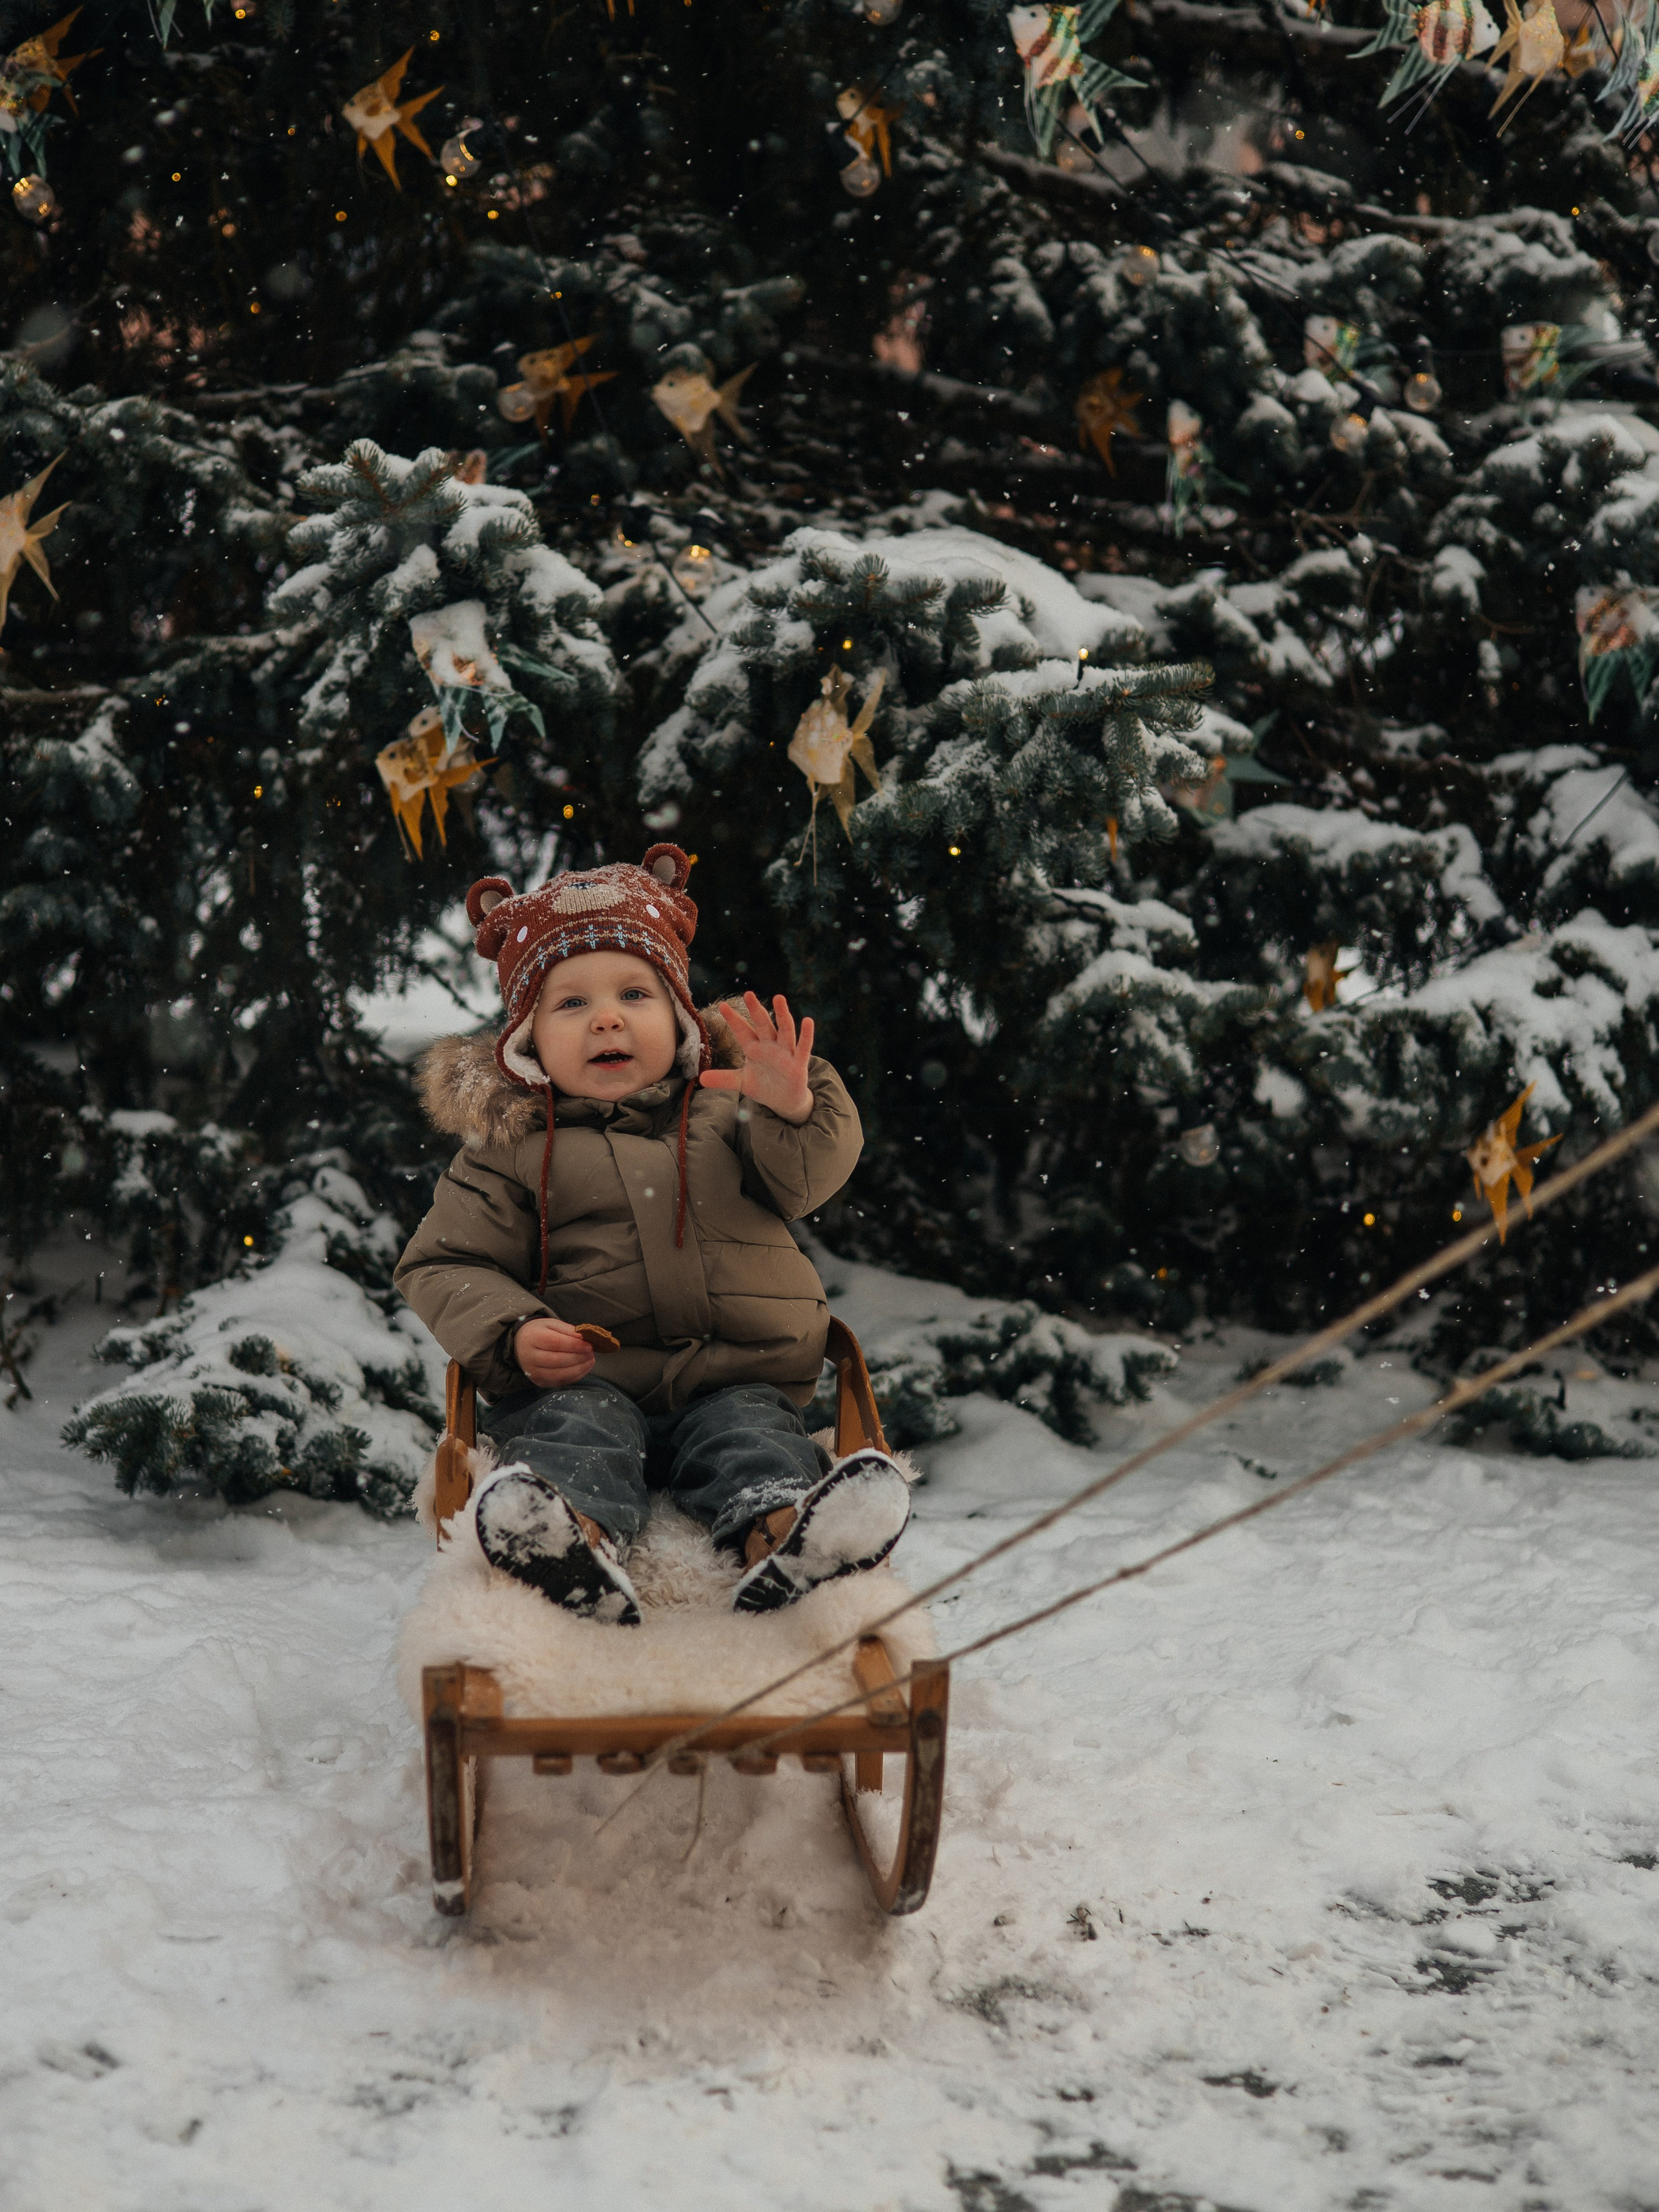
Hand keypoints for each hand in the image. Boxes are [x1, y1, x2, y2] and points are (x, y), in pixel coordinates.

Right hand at [514, 1317, 595, 1388]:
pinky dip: (575, 1376)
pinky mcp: (539, 1381)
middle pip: (558, 1360)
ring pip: (560, 1374)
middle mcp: (530, 1357)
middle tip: (592, 1353)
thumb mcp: (551, 1324)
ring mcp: (534, 1372)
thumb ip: (568, 1330)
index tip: (589, 1345)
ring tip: (590, 1360)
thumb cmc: (539, 1332)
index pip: (556, 1343)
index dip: (575, 1345)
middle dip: (579, 1357)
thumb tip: (585, 1338)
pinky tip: (583, 1368)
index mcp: (533, 1338)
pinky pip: (560, 1382)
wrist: (520, 1345)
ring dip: (579, 1368)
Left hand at [698, 992, 814, 1124]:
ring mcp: (785, 1053)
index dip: (733, 1019)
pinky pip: (803, 1047)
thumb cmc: (764, 1085)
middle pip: (763, 1025)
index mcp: (754, 1048)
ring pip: (784, 1030)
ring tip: (779, 998)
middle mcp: (770, 1046)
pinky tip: (808, 1021)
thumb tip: (700, 1078)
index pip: (742, 1031)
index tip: (722, 1006)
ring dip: (782, 1015)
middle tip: (748, 994)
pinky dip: (806, 1035)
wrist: (784, 1100)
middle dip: (756, 1010)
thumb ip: (723, 1079)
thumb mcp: (741, 1083)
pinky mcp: (798, 1063)